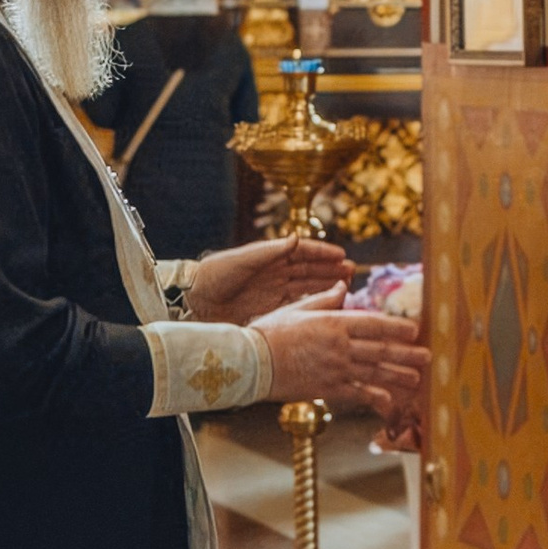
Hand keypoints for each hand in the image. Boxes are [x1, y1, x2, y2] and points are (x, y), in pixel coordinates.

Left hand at [185, 234, 351, 321]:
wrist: (194, 301)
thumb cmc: (214, 275)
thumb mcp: (242, 260)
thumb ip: (270, 251)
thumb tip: (296, 238)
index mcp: (269, 257)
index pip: (302, 252)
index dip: (323, 253)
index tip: (342, 255)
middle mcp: (275, 273)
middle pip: (309, 270)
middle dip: (331, 269)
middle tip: (352, 271)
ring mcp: (273, 292)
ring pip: (307, 288)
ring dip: (327, 286)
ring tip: (347, 285)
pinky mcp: (269, 310)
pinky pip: (296, 306)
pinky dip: (313, 304)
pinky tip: (328, 305)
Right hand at [256, 307, 428, 447]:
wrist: (251, 362)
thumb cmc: (270, 331)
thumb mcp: (298, 308)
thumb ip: (325, 299)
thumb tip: (343, 285)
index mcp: (334, 323)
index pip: (374, 325)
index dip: (397, 328)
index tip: (414, 330)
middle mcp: (340, 346)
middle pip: (381, 350)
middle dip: (407, 354)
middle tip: (428, 356)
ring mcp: (336, 369)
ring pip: (375, 373)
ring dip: (398, 376)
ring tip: (417, 379)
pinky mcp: (328, 389)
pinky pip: (357, 394)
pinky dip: (375, 398)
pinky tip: (390, 402)